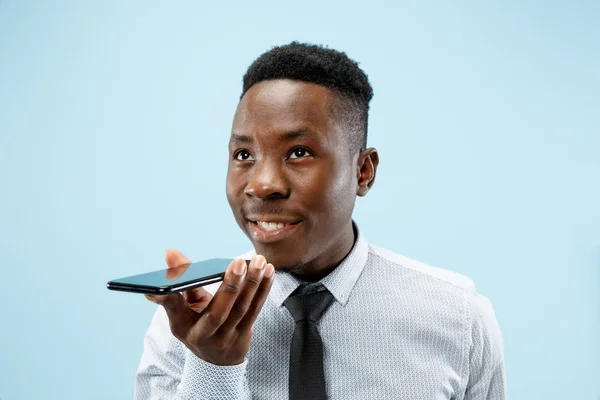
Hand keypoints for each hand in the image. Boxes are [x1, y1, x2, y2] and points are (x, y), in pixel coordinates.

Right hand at [145, 249, 274, 365]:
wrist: (215, 359)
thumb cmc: (196, 325)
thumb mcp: (182, 308)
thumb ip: (181, 280)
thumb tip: (171, 253)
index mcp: (183, 326)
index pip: (174, 307)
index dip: (171, 293)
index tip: (169, 276)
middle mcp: (205, 335)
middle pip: (219, 311)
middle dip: (231, 285)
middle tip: (239, 263)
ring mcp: (227, 337)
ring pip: (242, 309)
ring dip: (253, 283)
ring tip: (260, 263)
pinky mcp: (244, 334)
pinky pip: (255, 310)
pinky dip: (263, 289)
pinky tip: (269, 272)